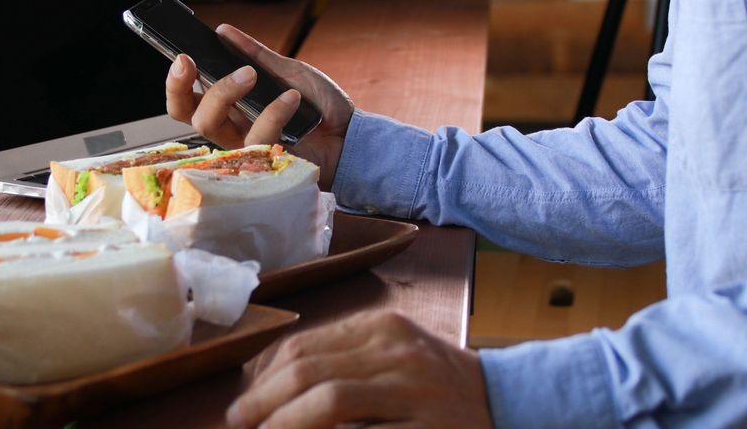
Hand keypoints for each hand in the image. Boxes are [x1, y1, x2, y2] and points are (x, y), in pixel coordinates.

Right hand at [165, 24, 354, 188]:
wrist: (353, 134)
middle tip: (218, 66)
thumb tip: (223, 32)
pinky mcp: (265, 161)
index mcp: (232, 106)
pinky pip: (254, 137)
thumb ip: (256, 55)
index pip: (188, 100)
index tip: (182, 57)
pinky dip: (272, 112)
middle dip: (196, 87)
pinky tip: (291, 98)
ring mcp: (247, 146)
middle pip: (193, 115)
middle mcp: (233, 128)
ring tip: (255, 75)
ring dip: (228, 93)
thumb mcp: (289, 70)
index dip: (176, 83)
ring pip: (213, 127)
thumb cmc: (321, 106)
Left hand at [226, 311, 492, 428]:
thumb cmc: (434, 384)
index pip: (304, 346)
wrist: (507, 401)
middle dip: (264, 403)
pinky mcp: (428, 426)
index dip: (263, 377)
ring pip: (331, 399)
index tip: (243, 405)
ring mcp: (416, 388)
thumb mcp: (389, 356)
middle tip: (240, 424)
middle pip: (309, 370)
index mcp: (382, 328)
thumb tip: (265, 387)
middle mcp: (397, 350)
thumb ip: (339, 361)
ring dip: (287, 423)